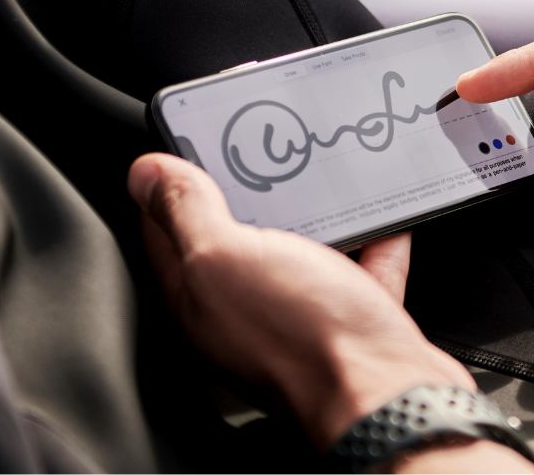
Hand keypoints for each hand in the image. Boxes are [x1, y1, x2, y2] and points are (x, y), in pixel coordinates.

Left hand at [127, 153, 474, 445]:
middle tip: (254, 150)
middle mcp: (246, 311)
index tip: (187, 141)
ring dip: (310, 215)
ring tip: (317, 178)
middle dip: (243, 193)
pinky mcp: (354, 322)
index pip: (165, 230)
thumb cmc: (305, 339)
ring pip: (300, 253)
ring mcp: (302, 317)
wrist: (387, 391)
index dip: (169, 181)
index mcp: (200, 296)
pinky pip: (361, 271)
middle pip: (235, 239)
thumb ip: (186, 211)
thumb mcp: (224, 255)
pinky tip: (382, 220)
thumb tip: (146, 174)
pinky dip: (372, 242)